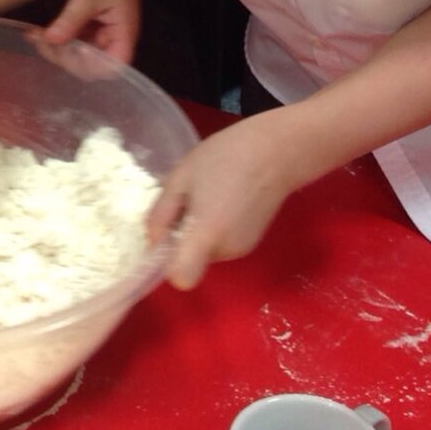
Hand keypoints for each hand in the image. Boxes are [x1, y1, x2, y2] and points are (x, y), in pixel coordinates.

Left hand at [42, 0, 142, 63]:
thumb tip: (51, 40)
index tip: (69, 51)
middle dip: (65, 57)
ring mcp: (101, 39)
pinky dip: (57, 41)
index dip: (90, 66)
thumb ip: (72, 19)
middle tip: (41, 41)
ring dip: (57, 50)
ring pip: (79, 57)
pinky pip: (74, 44)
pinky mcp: (90, 33)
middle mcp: (114, 43)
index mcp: (123, 36)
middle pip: (92, 66)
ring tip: (35, 37)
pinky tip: (39, 33)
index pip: (113, 67)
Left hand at [146, 108, 308, 290]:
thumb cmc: (224, 157)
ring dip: (200, 232)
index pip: (182, 278)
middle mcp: (225, 250)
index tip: (168, 237)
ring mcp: (242, 248)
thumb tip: (154, 241)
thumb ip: (161, 214)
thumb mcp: (180, 178)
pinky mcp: (251, 242)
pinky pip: (221, 244)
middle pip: (190, 261)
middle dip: (183, 238)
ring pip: (206, 252)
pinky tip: (225, 200)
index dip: (168, 264)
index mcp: (206, 235)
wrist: (276, 151)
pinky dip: (216, 229)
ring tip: (209, 195)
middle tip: (189, 201)